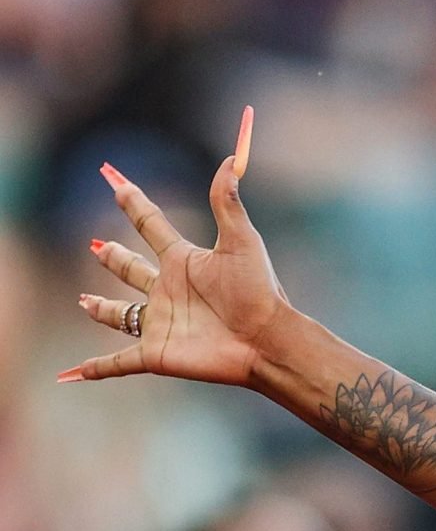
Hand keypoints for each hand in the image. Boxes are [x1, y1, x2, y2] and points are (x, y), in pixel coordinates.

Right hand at [61, 107, 286, 386]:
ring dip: (103, 310)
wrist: (268, 340)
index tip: (113, 180)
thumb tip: (233, 156)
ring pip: (122, 314)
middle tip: (98, 247)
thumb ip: (228, 200)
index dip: (131, 201)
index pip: (150, 224)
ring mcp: (159, 322)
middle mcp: (168, 290)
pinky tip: (73, 374)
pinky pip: (117, 362)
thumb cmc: (259, 291)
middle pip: (133, 270)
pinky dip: (94, 368)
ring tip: (85, 302)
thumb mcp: (242, 241)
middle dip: (115, 259)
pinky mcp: (154, 354)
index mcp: (184, 261)